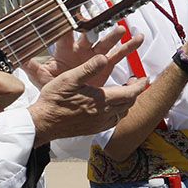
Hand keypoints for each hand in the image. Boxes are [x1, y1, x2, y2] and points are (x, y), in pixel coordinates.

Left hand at [23, 25, 143, 87]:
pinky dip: (128, 47)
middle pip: (89, 34)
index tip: (70, 5)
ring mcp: (94, 56)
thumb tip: (20, 57)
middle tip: (100, 14)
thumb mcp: (41, 77)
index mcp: (64, 50)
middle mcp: (81, 49)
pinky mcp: (105, 64)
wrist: (64, 99)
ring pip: (106, 42)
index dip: (67, 20)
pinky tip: (138, 39)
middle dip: (95, 24)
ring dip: (114, 35)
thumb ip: (33, 67)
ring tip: (121, 30)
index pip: (65, 32)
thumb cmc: (51, 85)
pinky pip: (119, 54)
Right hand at [28, 56, 147, 143]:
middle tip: (134, 82)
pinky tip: (110, 108)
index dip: (140, 85)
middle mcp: (104, 114)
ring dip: (126, 103)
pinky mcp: (92, 130)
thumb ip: (89, 68)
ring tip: (123, 93)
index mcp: (101, 100)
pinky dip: (117, 113)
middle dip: (135, 92)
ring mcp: (98, 123)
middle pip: (128, 104)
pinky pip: (112, 122)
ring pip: (121, 113)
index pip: (130, 93)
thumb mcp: (69, 79)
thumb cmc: (54, 100)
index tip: (144, 78)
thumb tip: (104, 57)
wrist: (43, 124)